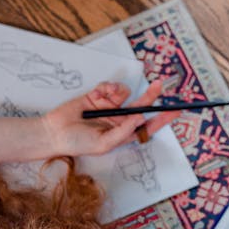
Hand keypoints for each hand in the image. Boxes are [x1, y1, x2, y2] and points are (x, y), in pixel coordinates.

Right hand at [42, 79, 178, 157]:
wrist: (53, 132)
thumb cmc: (76, 143)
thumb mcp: (102, 143)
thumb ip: (122, 132)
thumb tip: (141, 119)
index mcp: (122, 134)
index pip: (146, 126)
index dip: (161, 119)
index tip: (175, 111)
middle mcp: (118, 120)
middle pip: (140, 106)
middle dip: (150, 95)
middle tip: (159, 85)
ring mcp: (108, 107)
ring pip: (124, 93)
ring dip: (118, 92)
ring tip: (106, 96)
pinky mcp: (97, 96)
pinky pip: (109, 87)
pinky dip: (107, 87)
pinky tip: (101, 93)